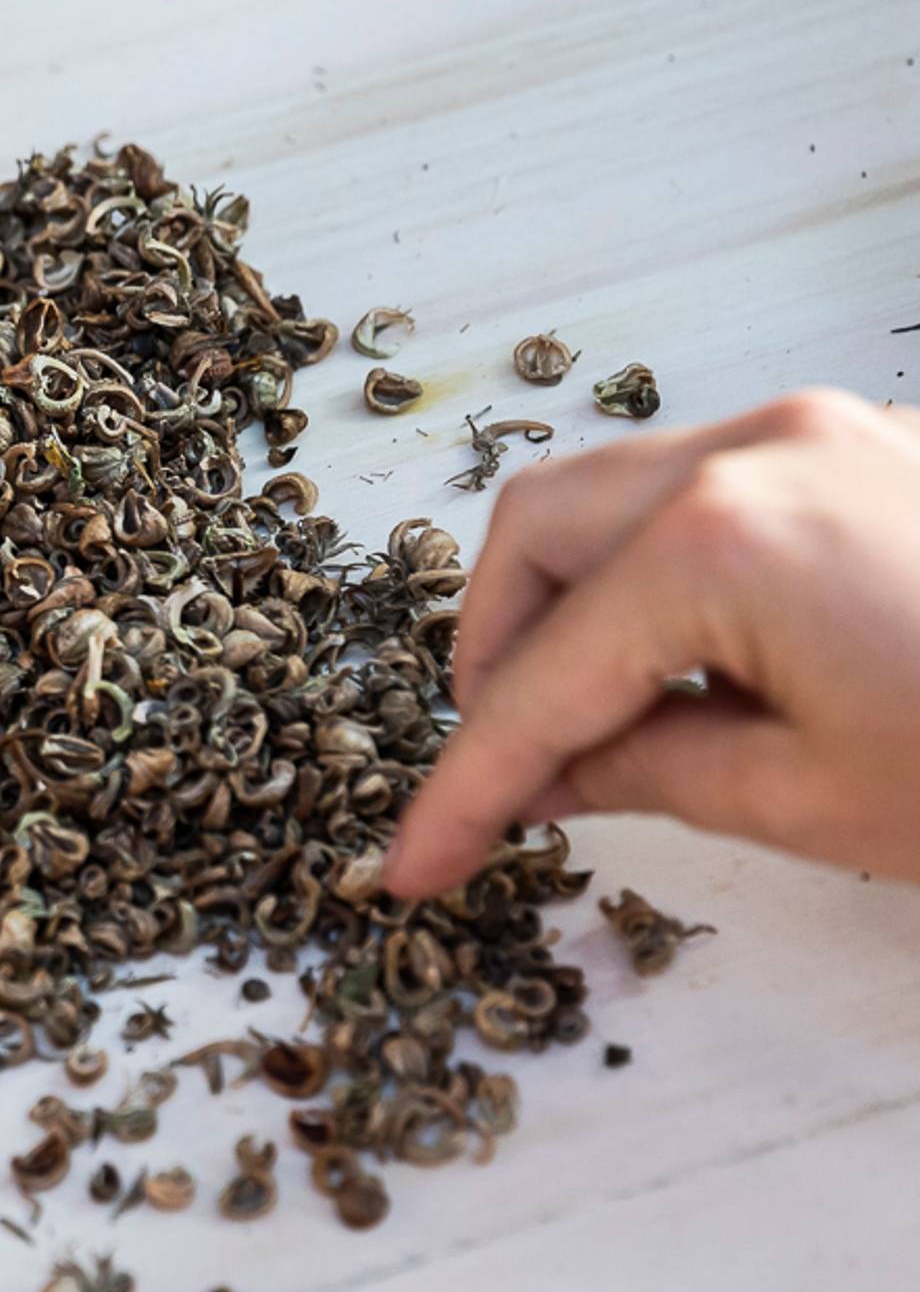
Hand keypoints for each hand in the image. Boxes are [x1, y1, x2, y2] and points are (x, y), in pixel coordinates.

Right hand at [386, 389, 919, 896]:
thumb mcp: (819, 801)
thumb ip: (650, 774)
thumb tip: (558, 775)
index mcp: (726, 541)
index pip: (540, 681)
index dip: (468, 786)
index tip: (423, 858)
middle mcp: (760, 452)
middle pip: (538, 535)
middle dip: (496, 655)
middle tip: (507, 763)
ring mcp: (820, 433)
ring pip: (614, 496)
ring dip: (573, 604)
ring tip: (598, 718)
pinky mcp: (868, 448)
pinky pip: (708, 488)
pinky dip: (659, 572)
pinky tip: (688, 665)